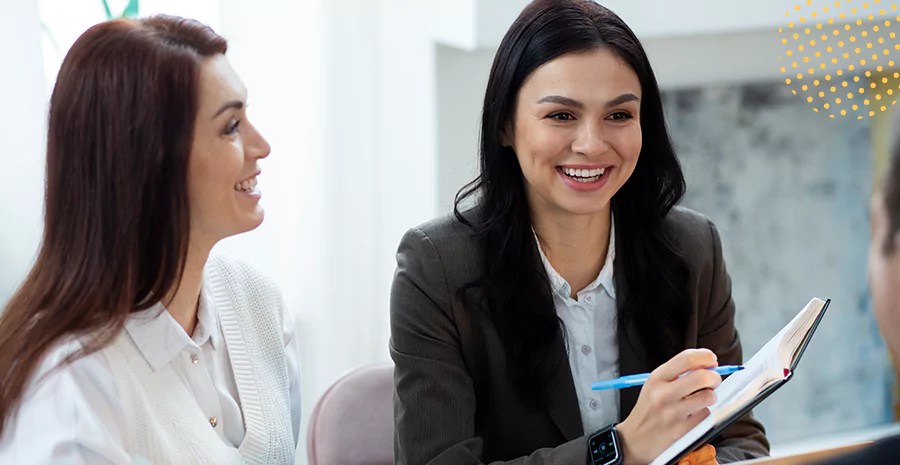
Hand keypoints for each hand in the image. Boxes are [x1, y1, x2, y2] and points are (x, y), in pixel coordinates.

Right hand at [615, 349, 721, 464]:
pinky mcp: (682, 430)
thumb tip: (708, 364)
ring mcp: (673, 413)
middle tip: (713, 380)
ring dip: (711, 396)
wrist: (634, 439)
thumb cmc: (648, 410)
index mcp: (657, 378)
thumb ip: (678, 372)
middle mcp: (663, 394)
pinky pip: (705, 415)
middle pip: (702, 376)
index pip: (687, 358)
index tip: (711, 360)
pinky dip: (703, 413)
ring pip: (708, 396)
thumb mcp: (655, 385)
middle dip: (714, 377)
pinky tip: (693, 414)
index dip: (705, 356)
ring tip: (702, 399)